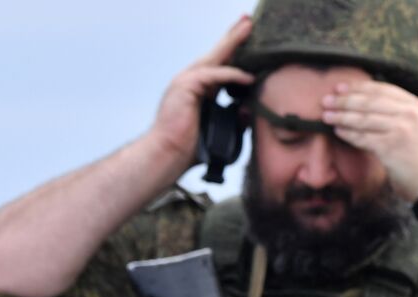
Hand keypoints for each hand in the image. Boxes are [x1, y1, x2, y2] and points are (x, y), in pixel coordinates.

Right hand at [148, 15, 255, 170]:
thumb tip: (250, 113)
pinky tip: (248, 77)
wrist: (167, 155)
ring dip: (233, 43)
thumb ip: (233, 119)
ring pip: (214, 58)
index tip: (247, 37)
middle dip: (233, 37)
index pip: (218, 65)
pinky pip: (214, 76)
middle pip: (216, 54)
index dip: (233, 51)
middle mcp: (190, 80)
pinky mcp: (185, 87)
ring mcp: (185, 81)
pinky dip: (231, 76)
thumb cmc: (187, 148)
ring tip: (248, 29)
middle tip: (249, 21)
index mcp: (197, 89)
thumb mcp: (217, 129)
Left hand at [321, 80, 417, 201]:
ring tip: (326, 116)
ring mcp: (401, 130)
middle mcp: (409, 114)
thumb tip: (364, 104)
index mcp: (415, 105)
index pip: (381, 89)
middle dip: (345, 100)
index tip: (340, 88)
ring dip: (342, 116)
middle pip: (370, 102)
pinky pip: (363, 138)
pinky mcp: (391, 147)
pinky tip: (338, 131)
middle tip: (326, 101)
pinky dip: (349, 134)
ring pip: (364, 119)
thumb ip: (398, 113)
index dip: (358, 87)